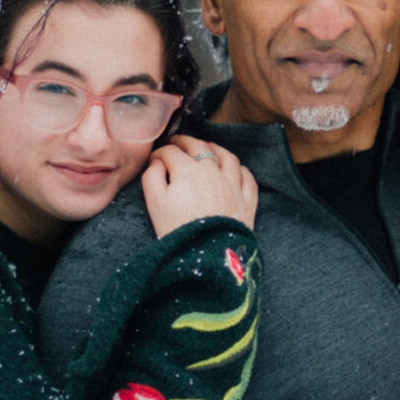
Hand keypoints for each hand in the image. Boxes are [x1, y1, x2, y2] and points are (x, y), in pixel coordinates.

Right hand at [142, 137, 258, 236]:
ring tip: (206, 149)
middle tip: (176, 144)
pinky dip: (240, 170)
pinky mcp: (247, 200)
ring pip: (227, 156)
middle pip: (199, 146)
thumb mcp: (154, 203)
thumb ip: (152, 176)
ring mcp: (233, 185)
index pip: (171, 152)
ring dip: (214, 149)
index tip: (155, 159)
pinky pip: (247, 177)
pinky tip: (234, 170)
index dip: (160, 153)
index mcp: (188, 170)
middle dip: (184, 142)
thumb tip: (157, 162)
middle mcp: (214, 171)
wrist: (206, 257)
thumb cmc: (177, 230)